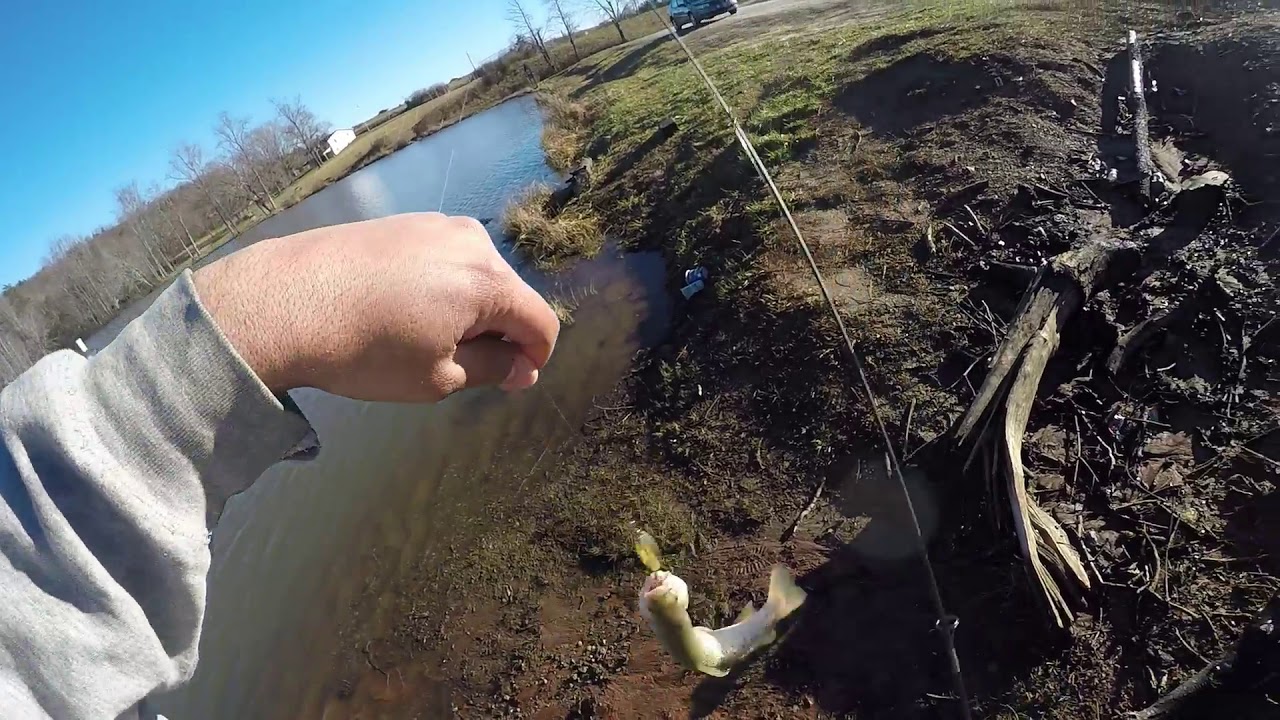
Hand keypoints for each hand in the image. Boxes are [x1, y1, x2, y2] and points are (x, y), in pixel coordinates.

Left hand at [192, 213, 559, 401]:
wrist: (280, 302)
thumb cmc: (365, 349)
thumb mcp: (438, 376)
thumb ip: (492, 369)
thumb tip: (523, 368)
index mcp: (488, 279)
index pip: (540, 321)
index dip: (535, 358)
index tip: (514, 381)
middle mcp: (470, 240)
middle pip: (509, 293)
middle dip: (499, 331)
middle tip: (461, 366)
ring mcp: (433, 224)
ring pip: (474, 274)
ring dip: (467, 308)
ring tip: (423, 339)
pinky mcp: (401, 222)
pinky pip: (441, 259)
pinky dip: (438, 287)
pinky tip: (399, 311)